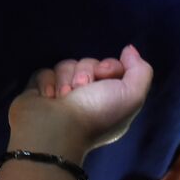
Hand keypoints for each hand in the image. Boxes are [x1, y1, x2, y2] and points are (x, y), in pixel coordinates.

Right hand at [7, 45, 152, 161]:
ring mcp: (63, 95)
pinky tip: (48, 98)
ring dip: (66, 79)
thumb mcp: (132, 95)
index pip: (111, 66)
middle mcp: (89, 97)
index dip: (109, 66)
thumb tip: (129, 50)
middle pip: (88, 63)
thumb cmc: (96, 113)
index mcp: (111, 100)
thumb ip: (140, 70)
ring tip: (63, 97)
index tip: (103, 75)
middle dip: (85, 73)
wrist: (54, 129)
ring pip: (66, 65)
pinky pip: (45, 72)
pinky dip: (46, 83)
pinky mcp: (40, 92)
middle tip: (82, 89)